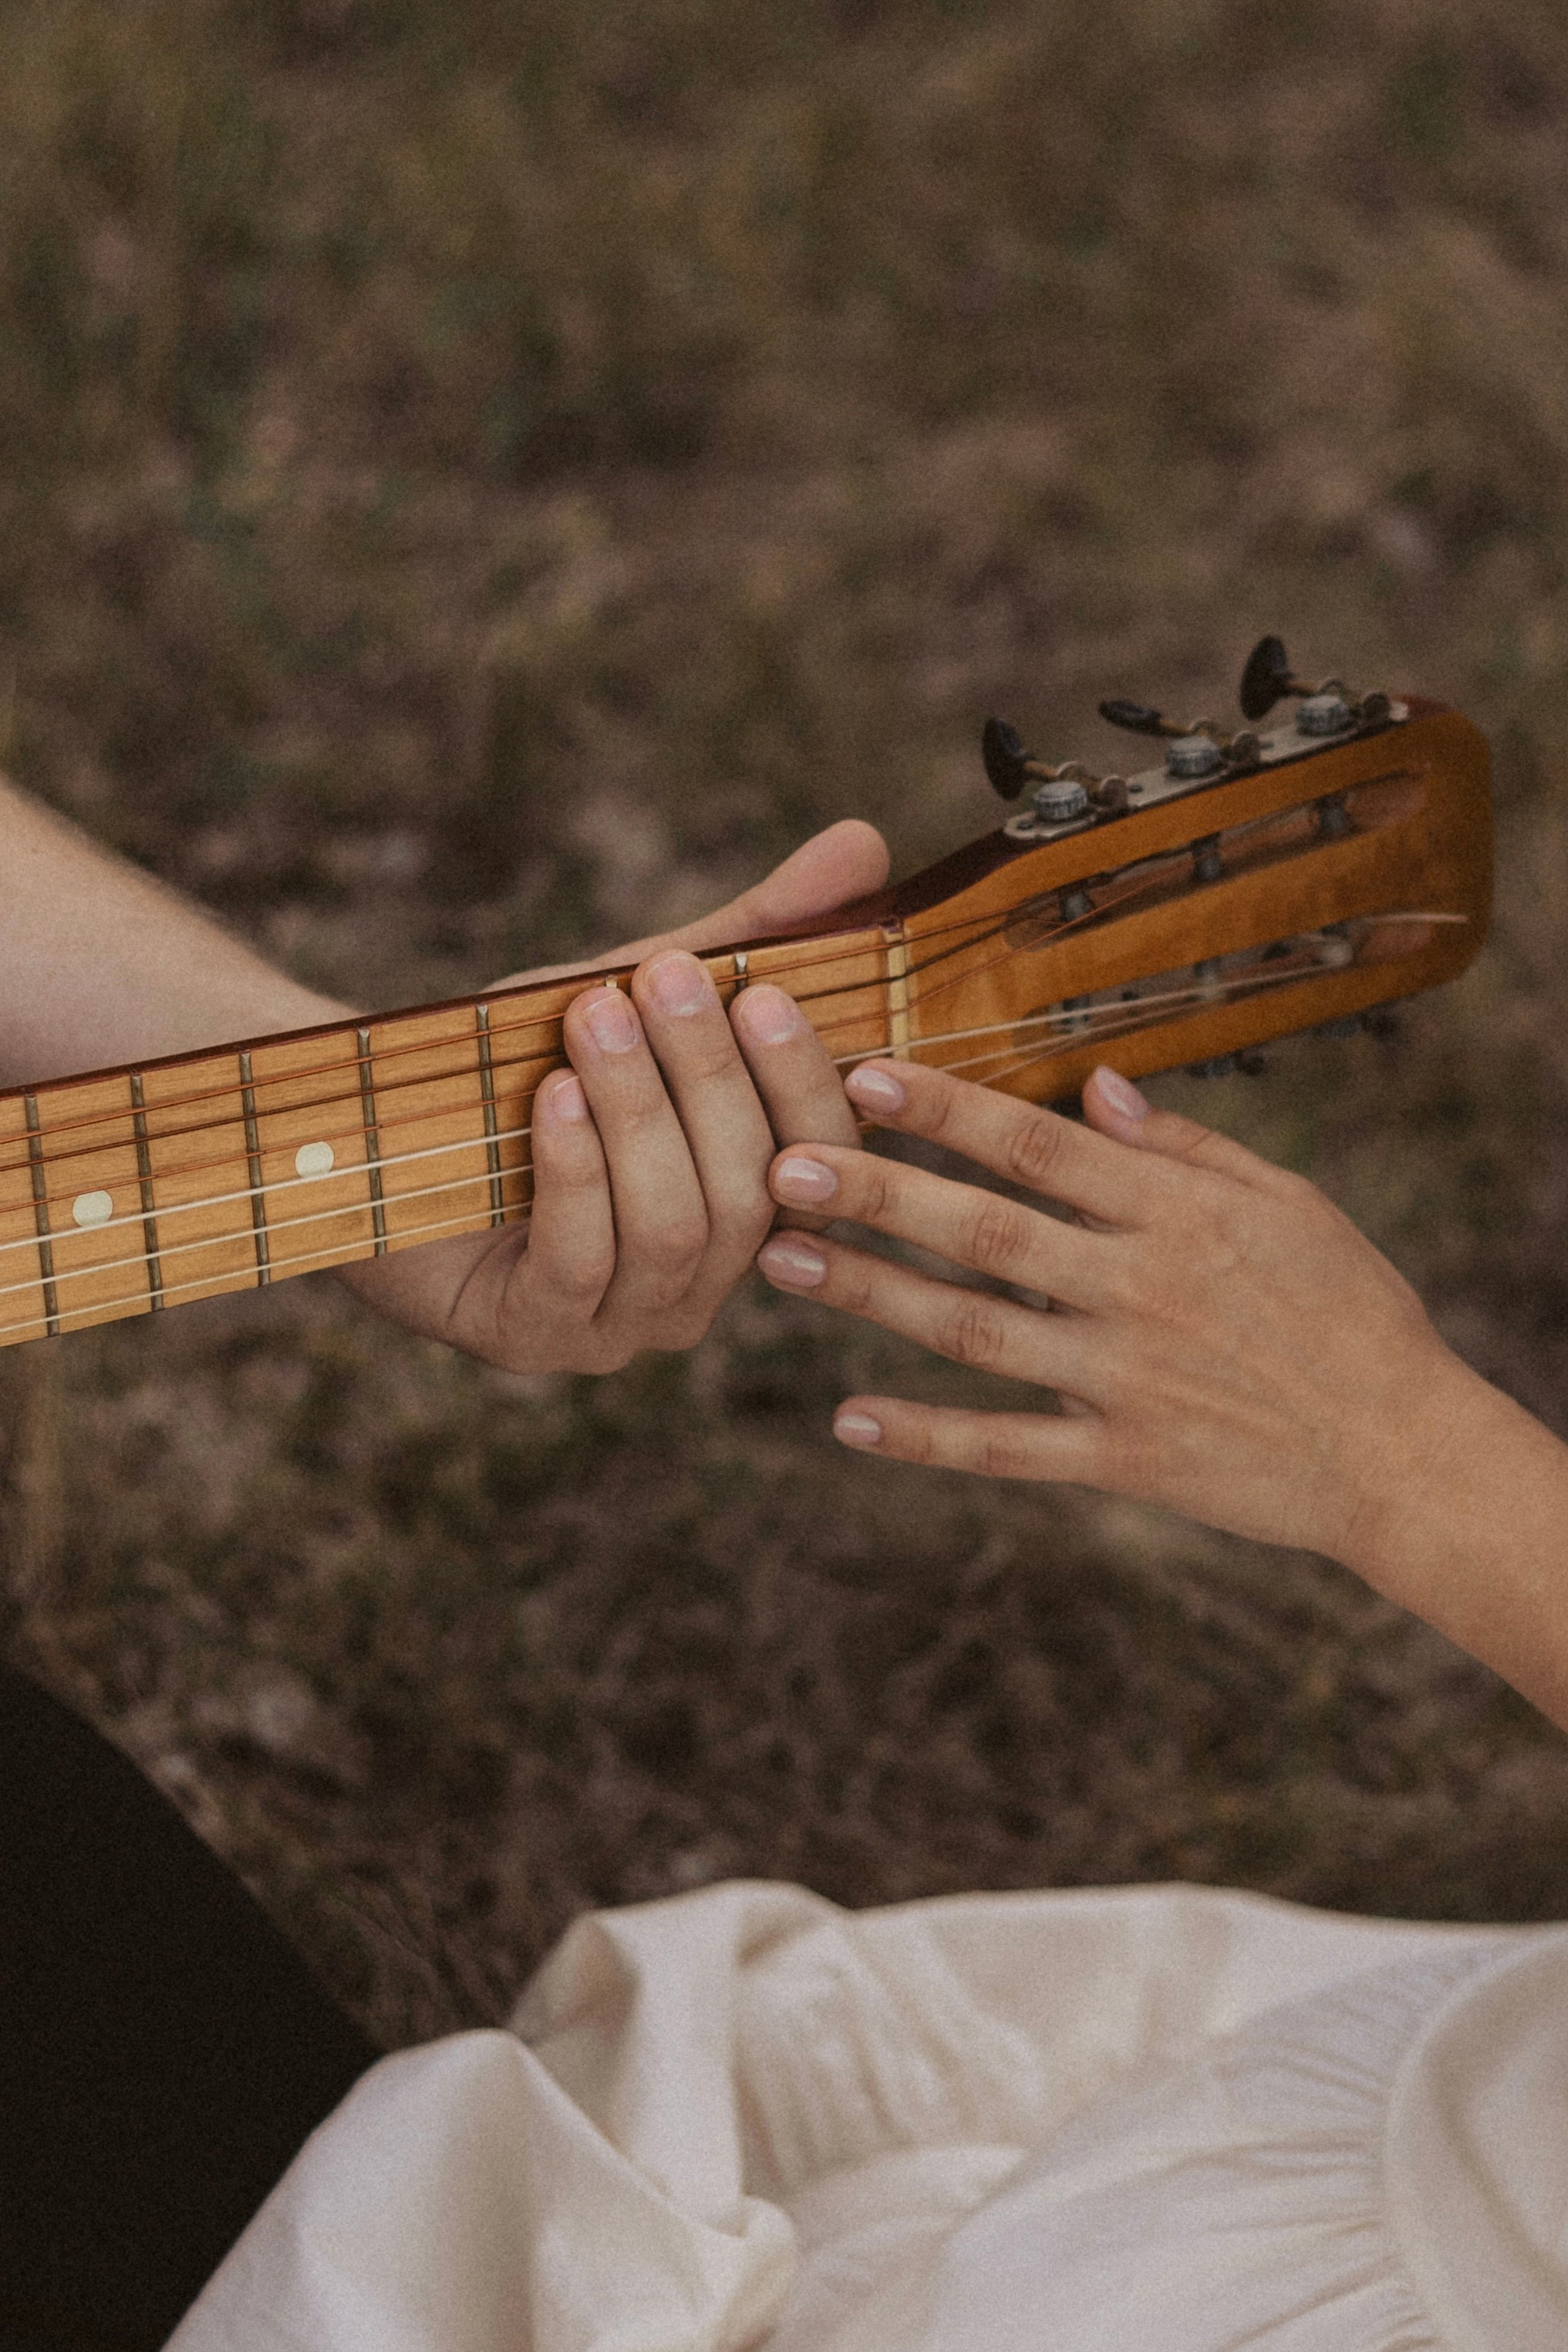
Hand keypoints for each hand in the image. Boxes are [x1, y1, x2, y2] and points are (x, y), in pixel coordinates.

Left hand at [337, 821, 887, 1372]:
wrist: (368, 1117)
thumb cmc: (522, 1061)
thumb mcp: (639, 992)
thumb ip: (750, 933)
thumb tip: (864, 841)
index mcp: (749, 1211)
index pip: (826, 1161)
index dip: (802, 1081)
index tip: (761, 990)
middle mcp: (702, 1285)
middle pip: (750, 1194)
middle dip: (707, 1078)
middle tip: (665, 980)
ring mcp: (620, 1325)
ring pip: (674, 1230)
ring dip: (638, 1112)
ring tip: (595, 1016)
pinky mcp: (534, 1336)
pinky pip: (578, 1261)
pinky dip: (574, 1171)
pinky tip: (552, 1096)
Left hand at [754, 1057, 1483, 1578]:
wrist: (1403, 1451)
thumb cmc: (1350, 1309)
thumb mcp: (1287, 1202)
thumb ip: (1183, 1147)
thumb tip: (1094, 1086)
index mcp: (1177, 1213)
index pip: (1039, 1147)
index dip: (948, 1111)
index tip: (864, 1074)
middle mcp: (1139, 1288)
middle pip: (985, 1232)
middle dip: (878, 1194)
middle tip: (781, 1163)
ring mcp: (1124, 1378)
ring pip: (973, 1331)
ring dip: (873, 1295)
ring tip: (780, 1264)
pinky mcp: (1121, 1458)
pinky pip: (1006, 1448)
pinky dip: (926, 1438)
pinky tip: (847, 1419)